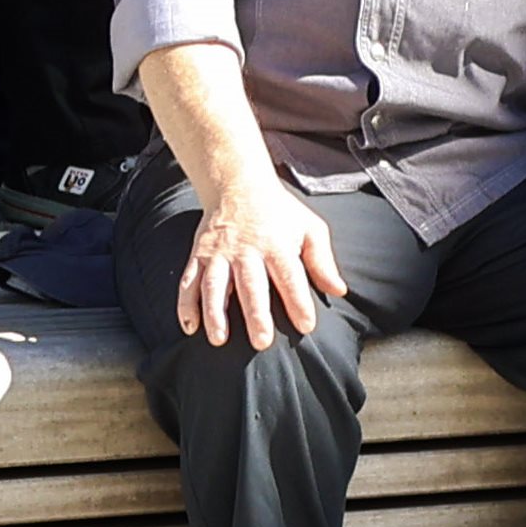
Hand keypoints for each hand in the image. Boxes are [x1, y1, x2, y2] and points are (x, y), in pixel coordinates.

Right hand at [175, 170, 343, 348]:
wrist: (239, 185)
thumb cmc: (279, 213)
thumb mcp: (309, 228)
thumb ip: (323, 261)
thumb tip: (340, 291)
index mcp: (277, 244)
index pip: (290, 276)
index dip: (299, 301)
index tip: (306, 326)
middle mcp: (246, 250)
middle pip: (251, 285)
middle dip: (256, 314)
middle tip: (262, 342)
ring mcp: (219, 254)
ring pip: (214, 285)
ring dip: (215, 313)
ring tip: (219, 339)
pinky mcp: (198, 256)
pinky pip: (188, 282)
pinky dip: (185, 305)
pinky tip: (190, 327)